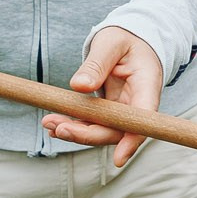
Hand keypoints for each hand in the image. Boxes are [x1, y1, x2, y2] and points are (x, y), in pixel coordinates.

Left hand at [50, 26, 164, 166]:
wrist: (130, 39)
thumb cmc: (125, 38)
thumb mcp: (111, 43)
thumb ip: (96, 64)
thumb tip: (79, 87)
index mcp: (147, 86)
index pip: (143, 120)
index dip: (132, 141)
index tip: (118, 159)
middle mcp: (137, 104)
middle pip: (118, 131)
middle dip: (88, 135)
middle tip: (60, 129)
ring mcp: (123, 109)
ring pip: (102, 130)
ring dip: (76, 132)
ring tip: (49, 123)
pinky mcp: (109, 110)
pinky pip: (93, 123)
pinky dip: (74, 125)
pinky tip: (54, 122)